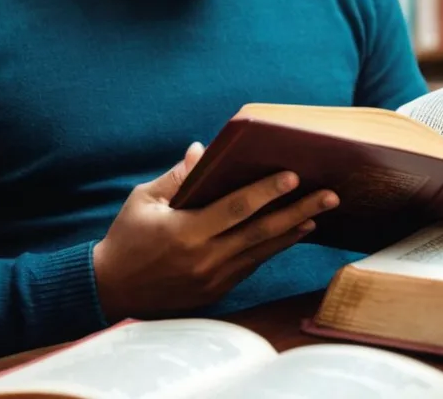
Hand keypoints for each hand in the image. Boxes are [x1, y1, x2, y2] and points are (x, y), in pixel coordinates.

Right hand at [92, 142, 339, 322]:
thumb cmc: (127, 238)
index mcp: (186, 232)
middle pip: (260, 232)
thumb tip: (202, 151)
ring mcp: (213, 278)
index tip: (293, 175)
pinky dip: (274, 247)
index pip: (235, 208)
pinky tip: (292, 232)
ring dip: (293, 230)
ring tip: (320, 212)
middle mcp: (205, 259)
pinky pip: (252, 264)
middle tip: (330, 195)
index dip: (266, 192)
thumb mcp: (143, 201)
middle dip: (298, 211)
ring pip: (262, 251)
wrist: (112, 291)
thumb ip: (177, 177)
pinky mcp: (217, 291)